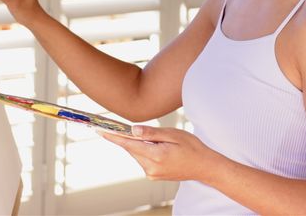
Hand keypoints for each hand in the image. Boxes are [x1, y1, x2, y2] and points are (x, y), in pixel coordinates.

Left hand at [99, 125, 218, 181]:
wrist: (204, 166)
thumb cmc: (192, 147)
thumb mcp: (173, 134)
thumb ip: (151, 133)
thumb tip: (132, 131)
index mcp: (156, 156)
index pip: (129, 144)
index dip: (114, 137)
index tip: (100, 131)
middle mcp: (151, 168)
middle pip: (132, 148)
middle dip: (131, 138)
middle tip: (137, 128)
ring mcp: (152, 174)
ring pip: (137, 154)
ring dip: (140, 145)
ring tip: (160, 140)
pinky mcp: (154, 176)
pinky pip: (143, 159)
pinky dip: (145, 151)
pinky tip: (158, 148)